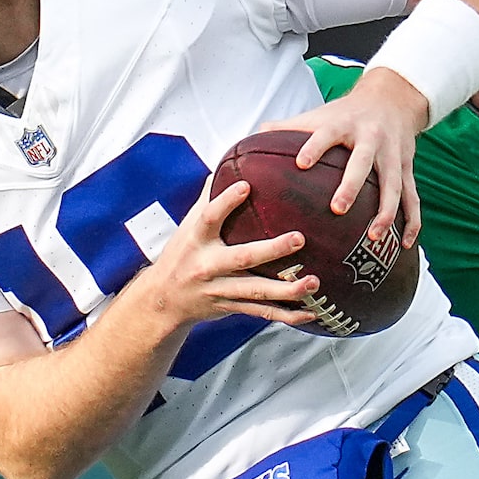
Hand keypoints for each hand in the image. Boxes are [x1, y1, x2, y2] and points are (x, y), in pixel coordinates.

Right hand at [141, 176, 320, 329]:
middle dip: (272, 250)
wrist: (164, 299)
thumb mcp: (188, 226)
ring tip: (314, 282)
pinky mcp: (232, 307)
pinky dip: (288, 315)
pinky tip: (311, 313)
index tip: (245, 186)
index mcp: (196, 240)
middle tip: (299, 238)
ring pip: (257, 291)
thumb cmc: (182, 255)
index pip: (209, 217)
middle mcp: (208, 266)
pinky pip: (263, 313)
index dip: (225, 201)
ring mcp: (221, 290)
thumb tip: (229, 162)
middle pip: (243, 258)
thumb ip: (209, 198)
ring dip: (288, 289)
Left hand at [259, 67, 426, 246]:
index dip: (314, 147)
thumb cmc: (347, 113)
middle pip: (363, 163)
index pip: (326, 134)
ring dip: (385, 211)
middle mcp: (371, 139)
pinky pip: (413, 199)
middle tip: (338, 209)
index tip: (301, 164)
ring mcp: (393, 156)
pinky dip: (411, 222)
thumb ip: (288, 127)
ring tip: (373, 237)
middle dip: (352, 185)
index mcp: (344, 124)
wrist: (392, 99)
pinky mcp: (407, 169)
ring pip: (393, 185)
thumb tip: (252, 137)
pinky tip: (405, 244)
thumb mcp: (320, 114)